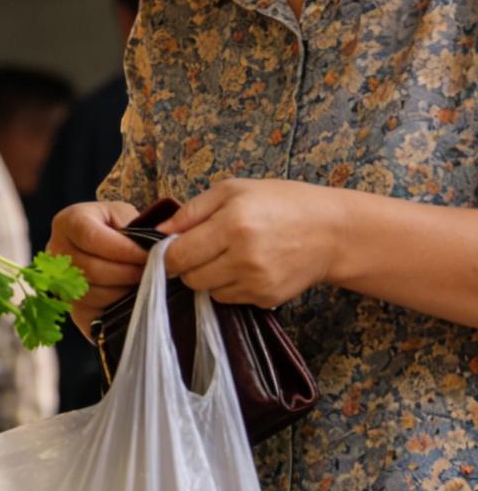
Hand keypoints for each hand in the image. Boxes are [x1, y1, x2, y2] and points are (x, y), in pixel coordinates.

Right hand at [49, 200, 147, 323]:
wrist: (105, 245)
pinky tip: (129, 297)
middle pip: (90, 269)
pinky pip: (90, 313)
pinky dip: (114, 308)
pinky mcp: (68, 305)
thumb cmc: (117, 227)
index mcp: (68, 221)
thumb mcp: (125, 216)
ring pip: (91, 294)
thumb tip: (156, 248)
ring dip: (122, 292)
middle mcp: (55, 250)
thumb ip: (136, 228)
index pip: (91, 237)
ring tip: (142, 283)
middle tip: (152, 272)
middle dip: (127, 273)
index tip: (149, 255)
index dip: (123, 249)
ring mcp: (57, 281)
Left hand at [160, 178, 340, 304]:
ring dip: (209, 277)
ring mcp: (256, 282)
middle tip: (205, 249)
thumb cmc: (282, 203)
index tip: (173, 248)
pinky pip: (229, 299)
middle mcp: (243, 257)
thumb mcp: (234, 190)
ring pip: (208, 291)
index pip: (178, 255)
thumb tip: (158, 232)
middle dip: (188, 266)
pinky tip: (247, 267)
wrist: (332, 231)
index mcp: (232, 224)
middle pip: (190, 277)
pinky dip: (230, 286)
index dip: (168, 254)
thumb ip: (192, 211)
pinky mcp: (266, 298)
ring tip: (230, 256)